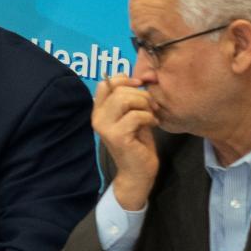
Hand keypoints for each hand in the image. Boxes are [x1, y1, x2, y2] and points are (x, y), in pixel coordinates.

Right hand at [91, 74, 160, 209]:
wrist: (137, 172)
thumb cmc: (137, 143)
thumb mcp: (132, 116)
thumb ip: (130, 99)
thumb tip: (137, 78)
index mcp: (99, 111)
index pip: (105, 84)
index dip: (124, 80)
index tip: (139, 87)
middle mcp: (97, 117)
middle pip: (119, 90)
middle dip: (141, 95)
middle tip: (152, 107)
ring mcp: (105, 127)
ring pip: (125, 100)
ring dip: (144, 105)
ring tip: (151, 115)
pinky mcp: (116, 136)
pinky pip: (135, 115)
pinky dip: (149, 117)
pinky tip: (153, 124)